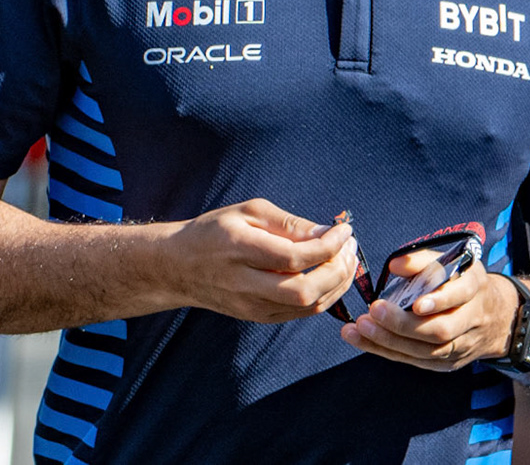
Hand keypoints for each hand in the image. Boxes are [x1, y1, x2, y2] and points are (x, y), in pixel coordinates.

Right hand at [164, 199, 355, 323]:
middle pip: (305, 290)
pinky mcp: (259, 317)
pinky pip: (301, 313)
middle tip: (350, 246)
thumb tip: (326, 232)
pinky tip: (332, 275)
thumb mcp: (249, 212)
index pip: (295, 257)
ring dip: (337, 284)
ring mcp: (252, 307)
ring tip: (348, 259)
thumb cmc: (215, 231)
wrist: (179, 267)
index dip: (328, 245)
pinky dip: (325, 296)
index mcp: (240, 250)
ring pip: (307, 307)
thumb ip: (289, 223)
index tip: (344, 229)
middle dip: (338, 270)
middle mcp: (245, 284)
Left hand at [340, 251, 516, 371]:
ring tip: (359, 327)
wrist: (496, 317)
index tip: (414, 302)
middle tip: (373, 312)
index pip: (460, 295)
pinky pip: (415, 361)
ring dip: (389, 341)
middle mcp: (471, 320)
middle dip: (404, 324)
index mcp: (475, 288)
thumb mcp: (452, 262)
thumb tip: (395, 265)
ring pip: (426, 351)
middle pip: (440, 330)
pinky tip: (363, 340)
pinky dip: (387, 351)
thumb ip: (423, 261)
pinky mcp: (447, 364)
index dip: (439, 301)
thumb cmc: (463, 283)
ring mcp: (461, 347)